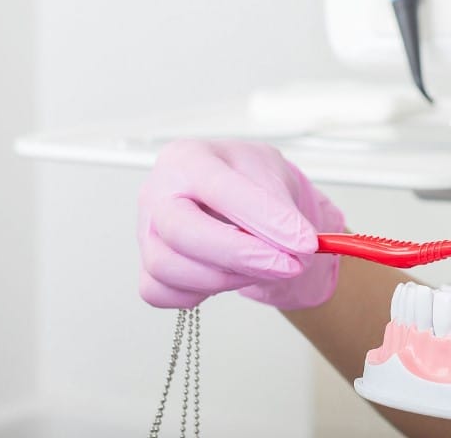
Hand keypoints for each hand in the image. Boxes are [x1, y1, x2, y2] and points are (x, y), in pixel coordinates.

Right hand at [137, 139, 344, 309]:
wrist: (237, 196)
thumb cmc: (246, 179)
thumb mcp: (273, 174)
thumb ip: (280, 207)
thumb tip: (295, 242)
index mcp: (187, 158)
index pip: (220, 189)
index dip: (265, 219)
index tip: (305, 241)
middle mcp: (158, 192)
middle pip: (181, 232)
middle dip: (241, 254)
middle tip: (288, 264)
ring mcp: (146, 231)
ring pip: (169, 268)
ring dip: (227, 276)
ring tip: (263, 266)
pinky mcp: (147, 265)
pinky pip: (162, 293)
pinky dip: (201, 292)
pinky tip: (231, 275)